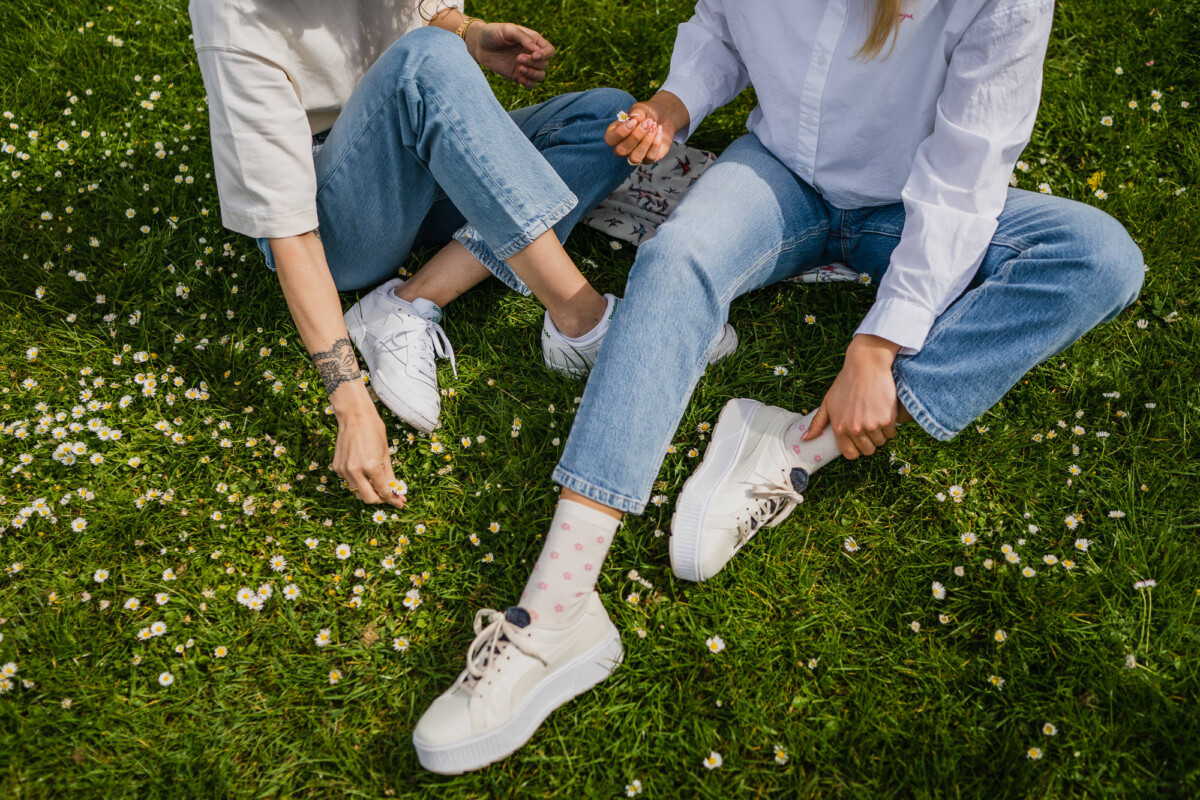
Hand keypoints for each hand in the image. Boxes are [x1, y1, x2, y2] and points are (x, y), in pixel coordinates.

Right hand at [331, 407, 406, 506]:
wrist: (354, 415)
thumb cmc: (374, 430)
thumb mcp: (386, 453)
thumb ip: (390, 475)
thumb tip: (397, 492)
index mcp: (371, 466)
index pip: (383, 491)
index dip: (393, 499)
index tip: (400, 503)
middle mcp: (356, 471)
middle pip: (368, 498)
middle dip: (381, 500)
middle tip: (390, 496)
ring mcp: (344, 470)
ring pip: (357, 492)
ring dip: (369, 492)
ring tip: (378, 484)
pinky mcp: (337, 467)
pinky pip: (350, 482)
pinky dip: (359, 482)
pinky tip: (366, 474)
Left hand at [470, 23, 554, 87]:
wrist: (479, 44)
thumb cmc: (493, 33)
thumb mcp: (508, 30)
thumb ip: (523, 38)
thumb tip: (536, 50)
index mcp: (533, 41)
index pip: (549, 50)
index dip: (545, 54)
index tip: (534, 55)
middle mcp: (532, 54)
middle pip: (545, 64)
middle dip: (534, 63)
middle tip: (518, 58)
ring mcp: (526, 66)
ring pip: (540, 75)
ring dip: (533, 74)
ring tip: (519, 68)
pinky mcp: (517, 76)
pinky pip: (531, 84)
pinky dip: (529, 84)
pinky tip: (521, 79)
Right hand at [604, 94, 685, 164]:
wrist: (664, 118)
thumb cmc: (647, 113)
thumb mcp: (642, 108)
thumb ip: (637, 111)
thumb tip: (635, 117)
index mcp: (615, 134)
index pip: (610, 139)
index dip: (621, 132)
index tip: (634, 121)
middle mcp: (622, 147)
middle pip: (621, 151)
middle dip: (635, 137)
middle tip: (647, 123)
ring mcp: (634, 155)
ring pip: (635, 158)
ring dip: (646, 142)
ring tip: (654, 126)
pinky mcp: (648, 159)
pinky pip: (650, 157)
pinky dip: (656, 142)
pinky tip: (659, 130)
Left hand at [804, 335, 902, 458]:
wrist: (866, 366)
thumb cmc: (846, 383)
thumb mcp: (827, 402)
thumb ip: (817, 423)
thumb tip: (805, 439)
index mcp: (839, 428)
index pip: (850, 454)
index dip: (856, 449)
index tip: (858, 441)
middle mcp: (855, 429)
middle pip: (867, 450)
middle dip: (869, 442)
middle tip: (869, 427)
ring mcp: (871, 425)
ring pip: (880, 443)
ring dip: (880, 434)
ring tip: (876, 418)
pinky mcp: (887, 419)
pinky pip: (891, 433)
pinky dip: (890, 427)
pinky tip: (885, 414)